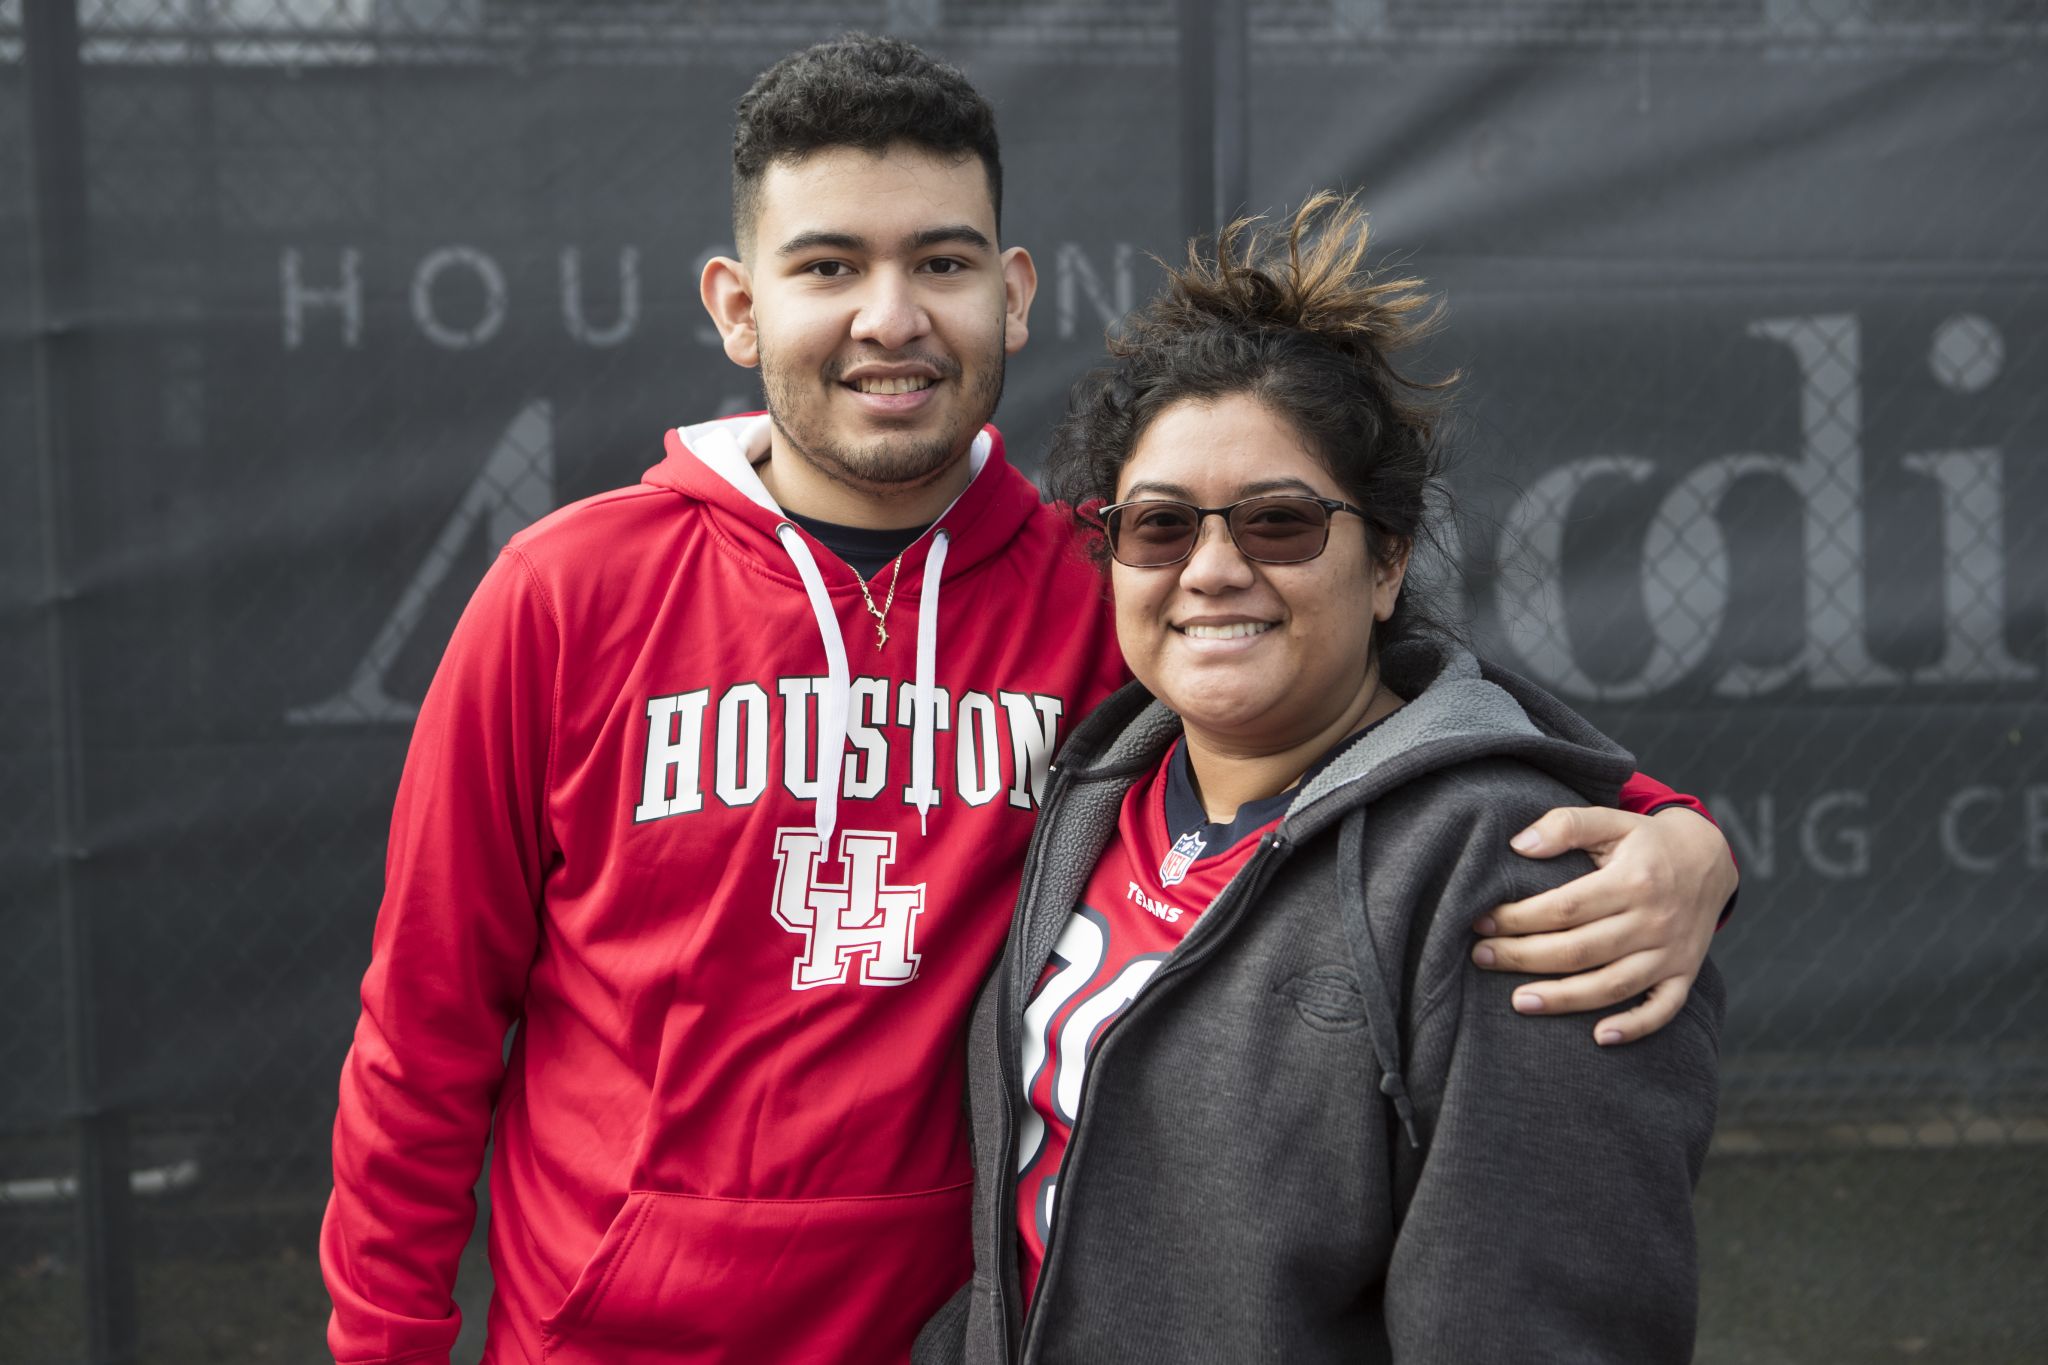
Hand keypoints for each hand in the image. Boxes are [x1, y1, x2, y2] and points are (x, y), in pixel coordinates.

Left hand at [1471, 806, 1736, 1044]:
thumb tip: (1519, 844)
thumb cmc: (1646, 841)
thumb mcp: (1611, 819)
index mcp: (1633, 880)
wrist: (1709, 858)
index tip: (1482, 921)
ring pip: (1613, 985)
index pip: (1565, 907)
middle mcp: (1654, 920)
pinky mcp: (1684, 974)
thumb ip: (1566, 825)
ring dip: (1564, 999)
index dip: (1519, 917)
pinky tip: (1600, 1038)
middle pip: (1581, 950)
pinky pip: (1663, 1009)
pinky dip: (1635, 1027)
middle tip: (1481, 958)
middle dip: (1525, 957)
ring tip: (1518, 1002)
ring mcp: (1672, 952)